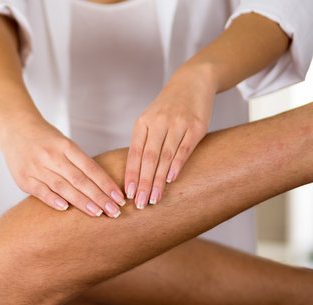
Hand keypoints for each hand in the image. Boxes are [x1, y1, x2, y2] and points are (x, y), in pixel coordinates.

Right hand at [0, 114, 124, 217]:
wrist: (14, 126)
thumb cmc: (44, 138)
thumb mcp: (63, 142)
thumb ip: (78, 162)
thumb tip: (101, 187)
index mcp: (65, 145)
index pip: (91, 168)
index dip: (106, 184)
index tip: (120, 198)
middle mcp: (51, 156)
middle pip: (80, 180)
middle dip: (99, 197)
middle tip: (115, 212)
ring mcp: (36, 167)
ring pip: (63, 187)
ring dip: (82, 202)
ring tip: (98, 213)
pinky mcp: (23, 178)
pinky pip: (41, 191)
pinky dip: (53, 200)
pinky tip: (67, 209)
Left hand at [125, 66, 215, 208]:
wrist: (192, 82)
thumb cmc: (168, 108)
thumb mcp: (150, 120)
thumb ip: (143, 143)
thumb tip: (135, 174)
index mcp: (142, 124)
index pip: (134, 153)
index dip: (131, 174)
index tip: (127, 194)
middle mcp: (158, 123)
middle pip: (148, 158)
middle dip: (142, 183)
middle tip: (139, 203)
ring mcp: (177, 124)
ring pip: (164, 156)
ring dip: (158, 180)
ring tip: (153, 198)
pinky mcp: (196, 126)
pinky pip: (184, 149)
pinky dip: (176, 165)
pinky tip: (170, 180)